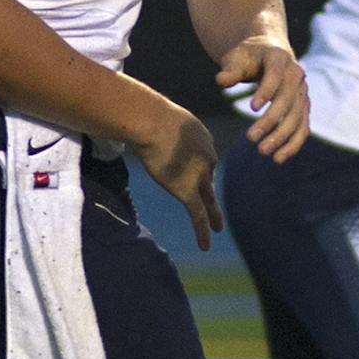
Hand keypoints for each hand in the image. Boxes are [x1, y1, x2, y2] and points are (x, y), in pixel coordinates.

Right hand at [138, 101, 221, 250]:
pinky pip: (199, 215)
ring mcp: (200, 174)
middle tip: (214, 203)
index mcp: (202, 138)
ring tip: (219, 228)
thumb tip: (139, 122)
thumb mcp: (159, 115)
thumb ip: (157, 125)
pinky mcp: (188, 190)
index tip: (188, 170)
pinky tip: (206, 245)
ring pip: (209, 199)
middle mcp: (207, 156)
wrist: (151, 121)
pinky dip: (203, 231)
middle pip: (208, 178)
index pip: (201, 157)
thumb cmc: (147, 113)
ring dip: (215, 215)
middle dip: (208, 190)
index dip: (195, 165)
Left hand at [217, 36, 309, 162]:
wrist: (268, 52)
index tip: (251, 108)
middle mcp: (296, 74)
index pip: (275, 75)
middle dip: (271, 120)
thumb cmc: (248, 56)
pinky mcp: (303, 107)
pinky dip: (293, 144)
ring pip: (298, 117)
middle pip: (288, 100)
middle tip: (250, 138)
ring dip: (283, 137)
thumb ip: (231, 70)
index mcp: (279, 58)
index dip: (266, 91)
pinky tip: (278, 158)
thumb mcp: (236, 58)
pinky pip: (303, 127)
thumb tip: (221, 81)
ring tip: (263, 152)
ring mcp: (302, 92)